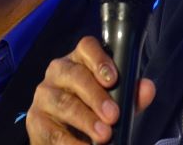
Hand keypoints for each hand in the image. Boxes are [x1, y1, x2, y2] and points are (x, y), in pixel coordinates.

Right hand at [26, 36, 155, 143]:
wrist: (69, 136)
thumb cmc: (95, 109)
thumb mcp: (116, 101)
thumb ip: (132, 94)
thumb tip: (147, 88)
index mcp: (79, 59)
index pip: (87, 47)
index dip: (99, 60)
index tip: (113, 79)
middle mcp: (58, 71)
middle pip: (75, 76)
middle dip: (97, 97)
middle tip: (114, 116)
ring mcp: (44, 95)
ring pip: (63, 103)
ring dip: (86, 120)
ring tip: (104, 135)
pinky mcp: (35, 120)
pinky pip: (52, 131)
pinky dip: (71, 142)